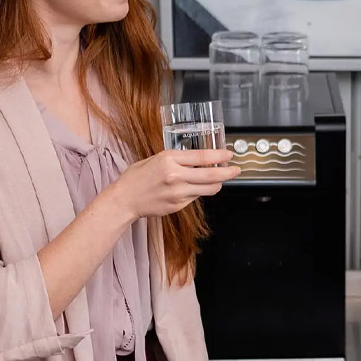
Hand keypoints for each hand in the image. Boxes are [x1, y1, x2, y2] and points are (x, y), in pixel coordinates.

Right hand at [110, 149, 239, 220]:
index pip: (202, 157)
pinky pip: (196, 197)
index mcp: (168, 160)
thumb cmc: (136, 177)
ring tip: (220, 178)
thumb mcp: (155, 159)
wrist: (124, 200)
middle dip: (228, 172)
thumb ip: (176, 159)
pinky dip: (200, 191)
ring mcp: (177, 193)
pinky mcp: (178, 205)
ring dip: (217, 183)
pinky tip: (195, 187)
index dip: (219, 155)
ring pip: (208, 188)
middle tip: (236, 170)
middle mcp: (175, 176)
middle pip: (211, 175)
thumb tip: (199, 159)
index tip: (229, 154)